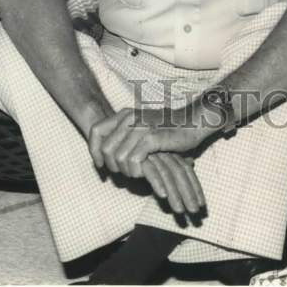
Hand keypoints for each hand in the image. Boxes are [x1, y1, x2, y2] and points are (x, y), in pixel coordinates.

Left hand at [87, 107, 206, 213]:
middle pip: (105, 148)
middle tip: (126, 172)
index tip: (101, 165)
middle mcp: (129, 117)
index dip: (94, 151)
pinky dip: (137, 170)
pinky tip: (146, 172)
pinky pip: (132, 160)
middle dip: (112, 166)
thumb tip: (101, 157)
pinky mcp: (151, 137)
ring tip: (139, 172)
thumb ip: (123, 137)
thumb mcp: (141, 129)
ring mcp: (140, 126)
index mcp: (125, 114)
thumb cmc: (167, 131)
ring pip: (118, 158)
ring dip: (127, 170)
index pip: (95, 131)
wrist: (192, 123)